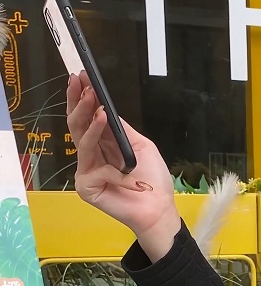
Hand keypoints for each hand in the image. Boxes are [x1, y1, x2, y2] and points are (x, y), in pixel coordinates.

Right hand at [67, 72, 180, 259]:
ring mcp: (87, 171)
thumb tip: (105, 106)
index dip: (81, 97)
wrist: (159, 208)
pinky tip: (131, 176)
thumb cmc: (152, 180)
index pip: (86, 117)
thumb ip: (121, 128)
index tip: (81, 77)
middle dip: (78, 103)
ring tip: (100, 111)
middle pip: (76, 125)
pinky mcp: (87, 187)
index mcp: (102, 143)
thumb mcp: (140, 145)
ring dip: (91, 125)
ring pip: (83, 143)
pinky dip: (118, 173)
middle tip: (81, 85)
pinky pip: (99, 171)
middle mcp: (91, 155)